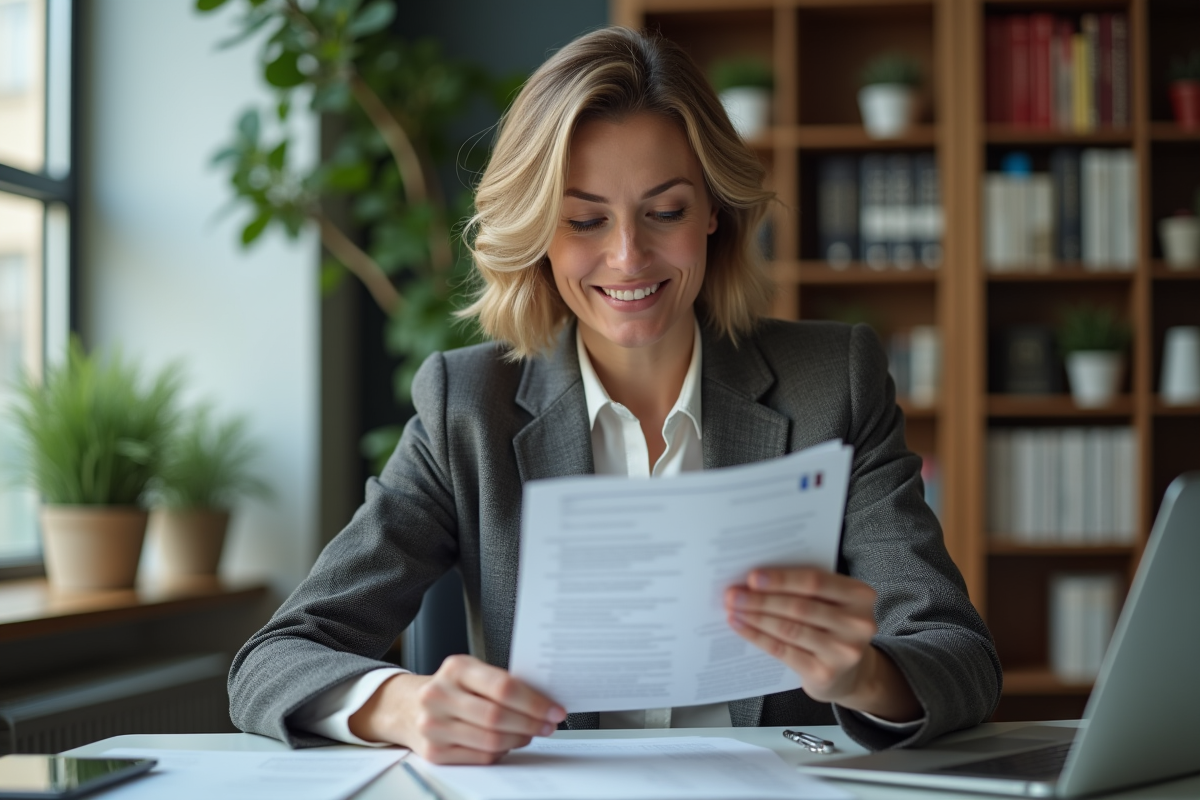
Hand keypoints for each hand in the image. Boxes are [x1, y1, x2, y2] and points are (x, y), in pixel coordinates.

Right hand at [348, 655, 566, 763]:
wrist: (406, 706)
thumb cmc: (450, 687)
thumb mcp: (471, 672)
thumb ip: (500, 682)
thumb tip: (543, 700)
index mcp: (456, 668)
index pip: (503, 686)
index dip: (534, 701)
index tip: (554, 709)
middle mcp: (439, 695)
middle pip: (498, 716)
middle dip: (531, 723)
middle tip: (549, 724)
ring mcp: (433, 726)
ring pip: (491, 740)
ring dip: (520, 739)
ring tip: (532, 733)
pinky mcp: (433, 752)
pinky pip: (480, 757)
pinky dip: (502, 752)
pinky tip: (510, 743)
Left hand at [724, 567, 919, 722]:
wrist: (850, 673)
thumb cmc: (832, 627)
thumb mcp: (832, 602)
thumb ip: (806, 589)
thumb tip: (755, 580)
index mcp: (860, 596)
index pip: (815, 582)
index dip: (782, 580)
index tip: (753, 577)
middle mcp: (857, 624)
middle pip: (799, 607)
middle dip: (761, 600)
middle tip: (733, 594)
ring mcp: (843, 651)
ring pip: (789, 629)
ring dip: (756, 618)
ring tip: (733, 609)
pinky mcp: (826, 673)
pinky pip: (784, 650)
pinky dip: (758, 637)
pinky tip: (741, 627)